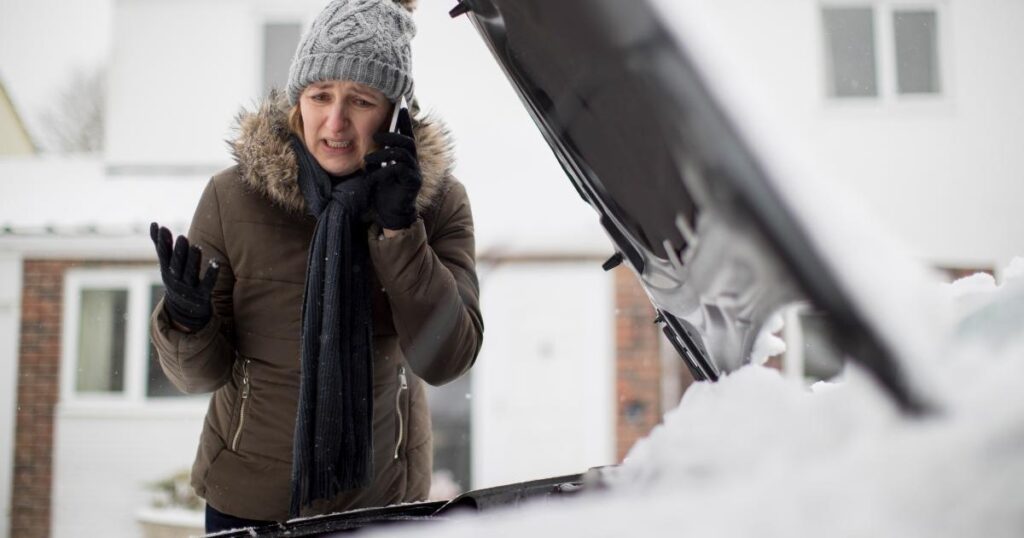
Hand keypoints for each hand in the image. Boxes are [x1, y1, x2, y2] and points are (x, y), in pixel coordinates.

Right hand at [150, 222, 219, 331]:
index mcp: (167, 270)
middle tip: (182, 238)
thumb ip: (161, 245)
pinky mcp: (202, 295)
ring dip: (192, 261)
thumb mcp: (166, 265)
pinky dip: (211, 274)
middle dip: (179, 251)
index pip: (163, 255)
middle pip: (176, 264)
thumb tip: (154, 223)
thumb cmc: (176, 279)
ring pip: (190, 274)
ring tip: (196, 247)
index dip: (162, 242)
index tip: (163, 228)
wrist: (184, 310)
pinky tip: (215, 263)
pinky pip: (207, 284)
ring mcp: (188, 288)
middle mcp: (176, 279)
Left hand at [366, 108, 421, 230]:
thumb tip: (372, 141)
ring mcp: (415, 171)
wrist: (390, 213)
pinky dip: (385, 170)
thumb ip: (380, 155)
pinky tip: (373, 175)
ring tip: (368, 159)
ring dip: (383, 154)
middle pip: (407, 140)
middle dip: (392, 135)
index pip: (407, 134)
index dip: (404, 120)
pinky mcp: (413, 182)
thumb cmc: (384, 190)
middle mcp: (414, 161)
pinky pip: (400, 170)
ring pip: (402, 154)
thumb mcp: (379, 168)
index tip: (400, 106)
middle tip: (376, 135)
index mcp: (406, 155)